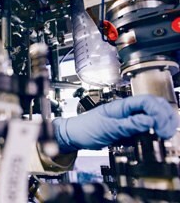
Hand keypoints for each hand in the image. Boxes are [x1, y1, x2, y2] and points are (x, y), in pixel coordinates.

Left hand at [53, 95, 178, 152]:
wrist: (74, 135)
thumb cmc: (85, 128)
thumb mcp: (106, 128)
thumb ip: (128, 125)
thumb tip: (149, 121)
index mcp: (122, 105)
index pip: (148, 102)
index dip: (159, 113)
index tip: (161, 128)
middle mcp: (127, 110)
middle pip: (155, 107)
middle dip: (165, 118)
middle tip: (166, 134)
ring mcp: (128, 119)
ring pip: (152, 117)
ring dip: (162, 124)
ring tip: (164, 136)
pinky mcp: (128, 129)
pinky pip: (145, 128)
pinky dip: (153, 132)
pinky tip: (155, 138)